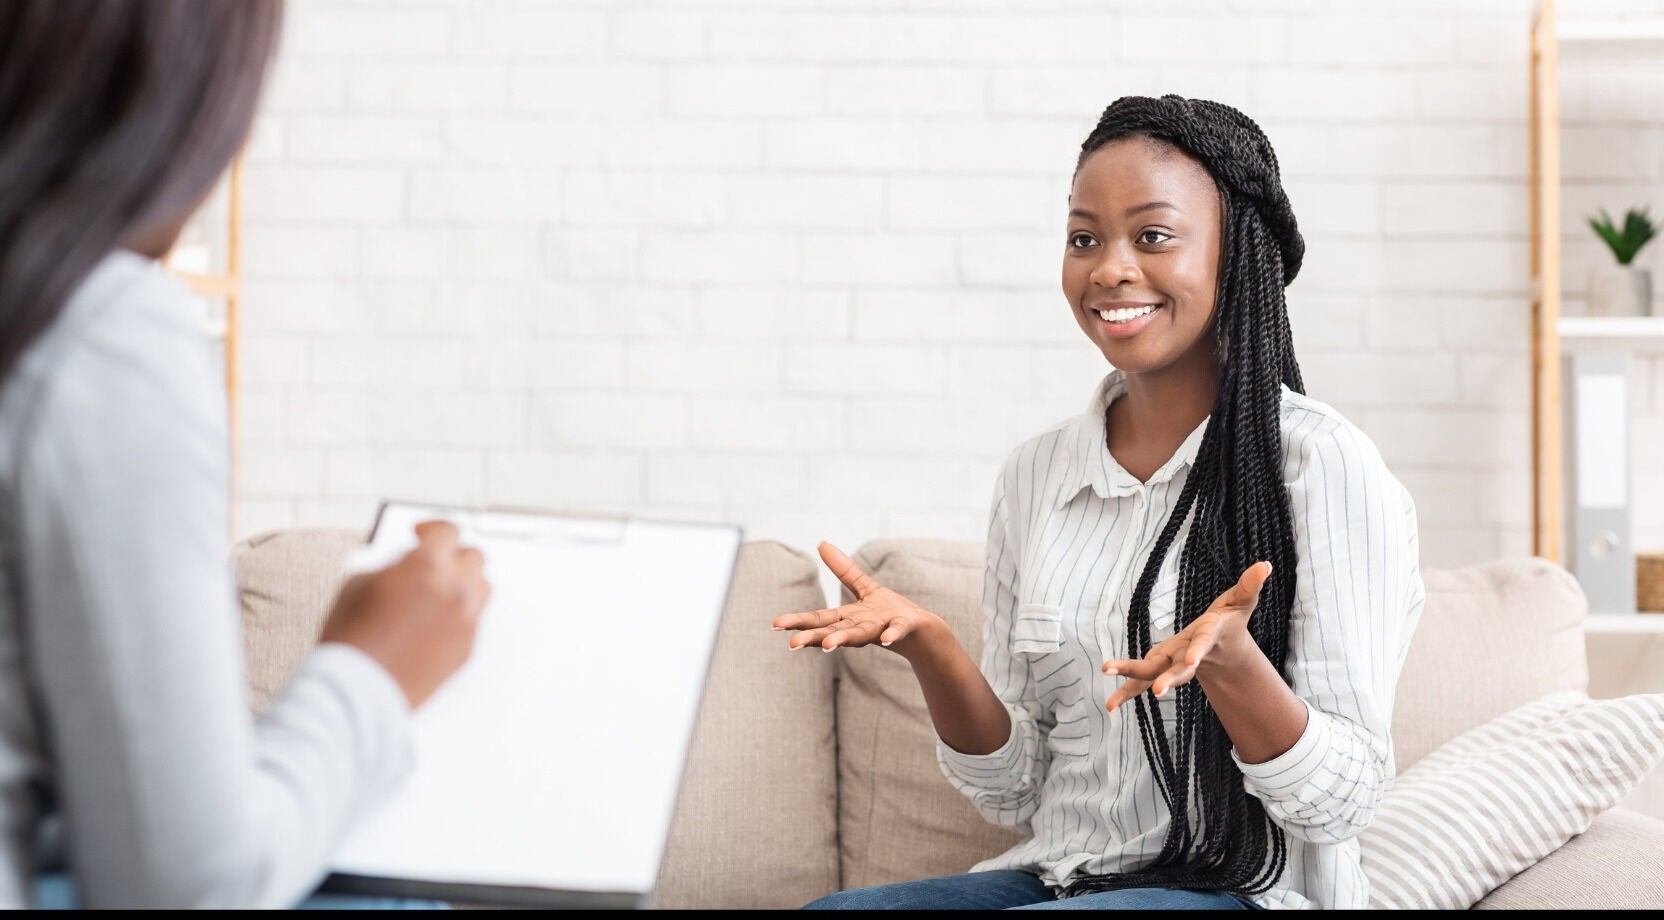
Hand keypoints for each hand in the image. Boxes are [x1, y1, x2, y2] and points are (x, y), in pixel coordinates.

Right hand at [319, 520, 490, 709]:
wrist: (359, 689)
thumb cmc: (352, 639)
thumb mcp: (360, 583)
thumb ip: (393, 565)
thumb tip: (408, 563)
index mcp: (429, 566)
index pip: (447, 531)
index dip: (431, 529)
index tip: (420, 533)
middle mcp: (456, 590)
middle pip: (472, 556)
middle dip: (451, 554)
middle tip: (431, 562)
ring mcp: (467, 621)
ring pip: (481, 587)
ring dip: (463, 582)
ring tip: (437, 590)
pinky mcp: (467, 647)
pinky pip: (474, 619)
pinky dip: (459, 613)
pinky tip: (435, 620)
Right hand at [771, 542, 944, 655]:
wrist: (923, 632)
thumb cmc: (889, 612)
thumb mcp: (865, 588)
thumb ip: (844, 569)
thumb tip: (821, 543)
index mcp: (849, 618)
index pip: (819, 619)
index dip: (798, 621)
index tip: (776, 625)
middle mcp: (861, 626)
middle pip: (833, 631)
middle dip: (812, 637)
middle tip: (792, 644)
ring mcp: (881, 628)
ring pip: (859, 635)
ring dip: (843, 640)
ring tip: (827, 646)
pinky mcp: (903, 627)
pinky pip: (897, 631)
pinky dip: (891, 635)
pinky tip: (886, 640)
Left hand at [1101, 560, 1270, 712]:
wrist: (1223, 650)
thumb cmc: (1229, 622)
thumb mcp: (1240, 600)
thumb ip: (1249, 585)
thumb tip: (1264, 565)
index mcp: (1207, 638)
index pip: (1202, 644)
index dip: (1197, 651)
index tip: (1192, 660)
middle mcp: (1188, 656)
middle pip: (1176, 669)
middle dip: (1167, 679)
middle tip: (1157, 690)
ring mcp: (1172, 664)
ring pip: (1151, 675)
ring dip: (1132, 684)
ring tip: (1111, 702)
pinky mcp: (1159, 667)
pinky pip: (1140, 681)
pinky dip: (1125, 692)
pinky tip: (1109, 705)